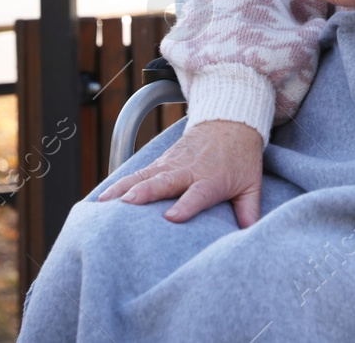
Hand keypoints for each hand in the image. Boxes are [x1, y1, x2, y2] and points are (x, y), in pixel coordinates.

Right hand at [100, 119, 263, 226]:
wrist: (230, 122)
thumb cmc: (241, 158)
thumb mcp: (251, 183)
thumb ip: (249, 209)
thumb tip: (249, 233)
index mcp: (211, 179)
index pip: (197, 193)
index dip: (186, 205)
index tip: (171, 217)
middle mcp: (188, 170)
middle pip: (164, 182)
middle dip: (145, 193)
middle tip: (127, 204)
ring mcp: (171, 164)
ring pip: (144, 176)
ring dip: (124, 189)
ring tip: (104, 204)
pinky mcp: (160, 162)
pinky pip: (137, 174)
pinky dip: (119, 185)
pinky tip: (103, 199)